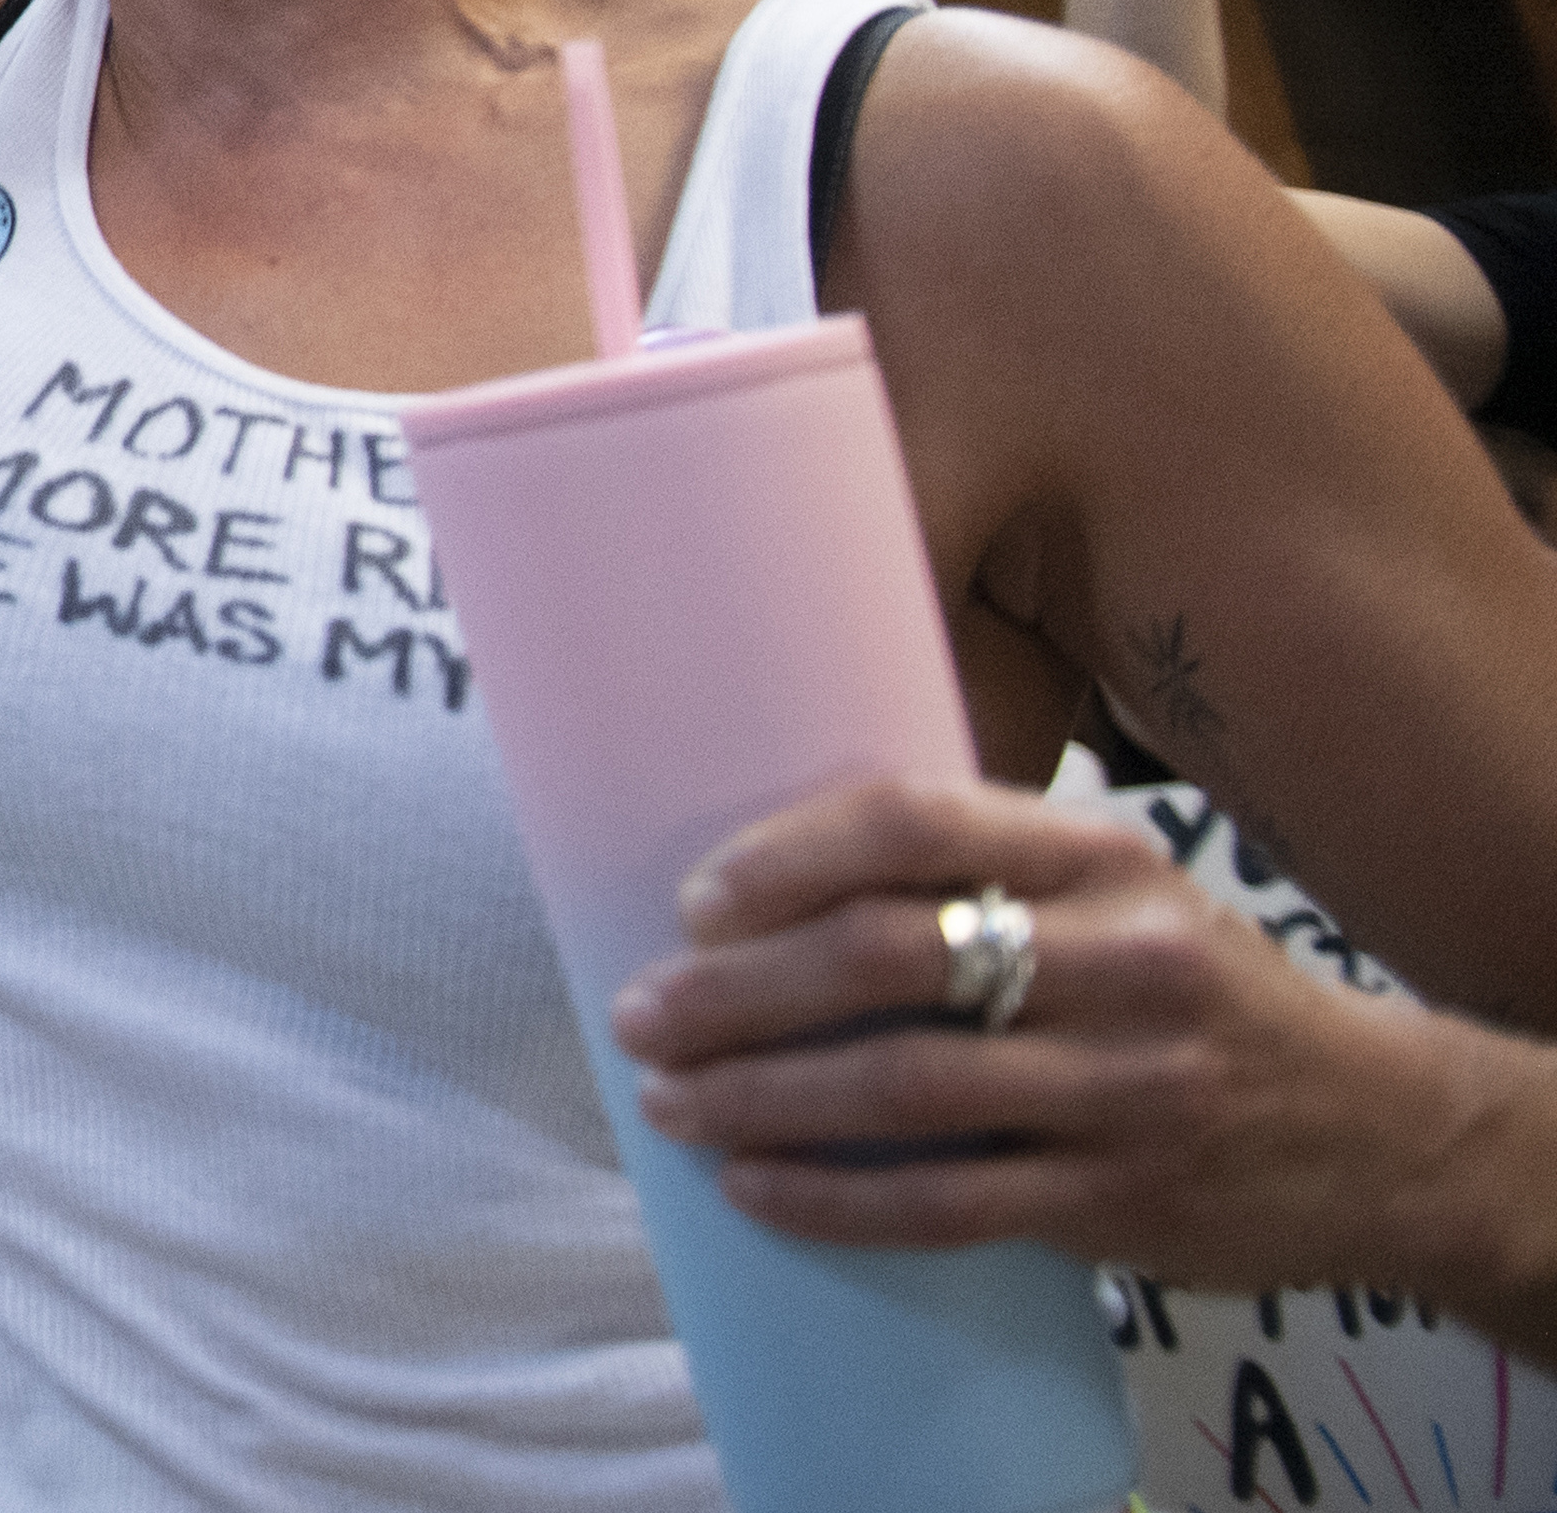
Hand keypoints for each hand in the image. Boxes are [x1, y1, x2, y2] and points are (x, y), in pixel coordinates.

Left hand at [614, 774, 1520, 1298]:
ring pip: (902, 1089)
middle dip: (739, 990)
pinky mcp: (1122, 1199)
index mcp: (1104, 859)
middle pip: (887, 960)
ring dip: (761, 1096)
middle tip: (643, 1012)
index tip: (697, 900)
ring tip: (669, 1098)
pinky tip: (753, 1185)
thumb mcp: (1123, 896)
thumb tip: (774, 871)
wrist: (1382, 1134)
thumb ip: (985, 872)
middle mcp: (1123, 962)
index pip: (914, 821)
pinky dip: (832, 1198)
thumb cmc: (1202, 993)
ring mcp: (1128, 1088)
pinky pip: (946, 1202)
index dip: (785, 856)